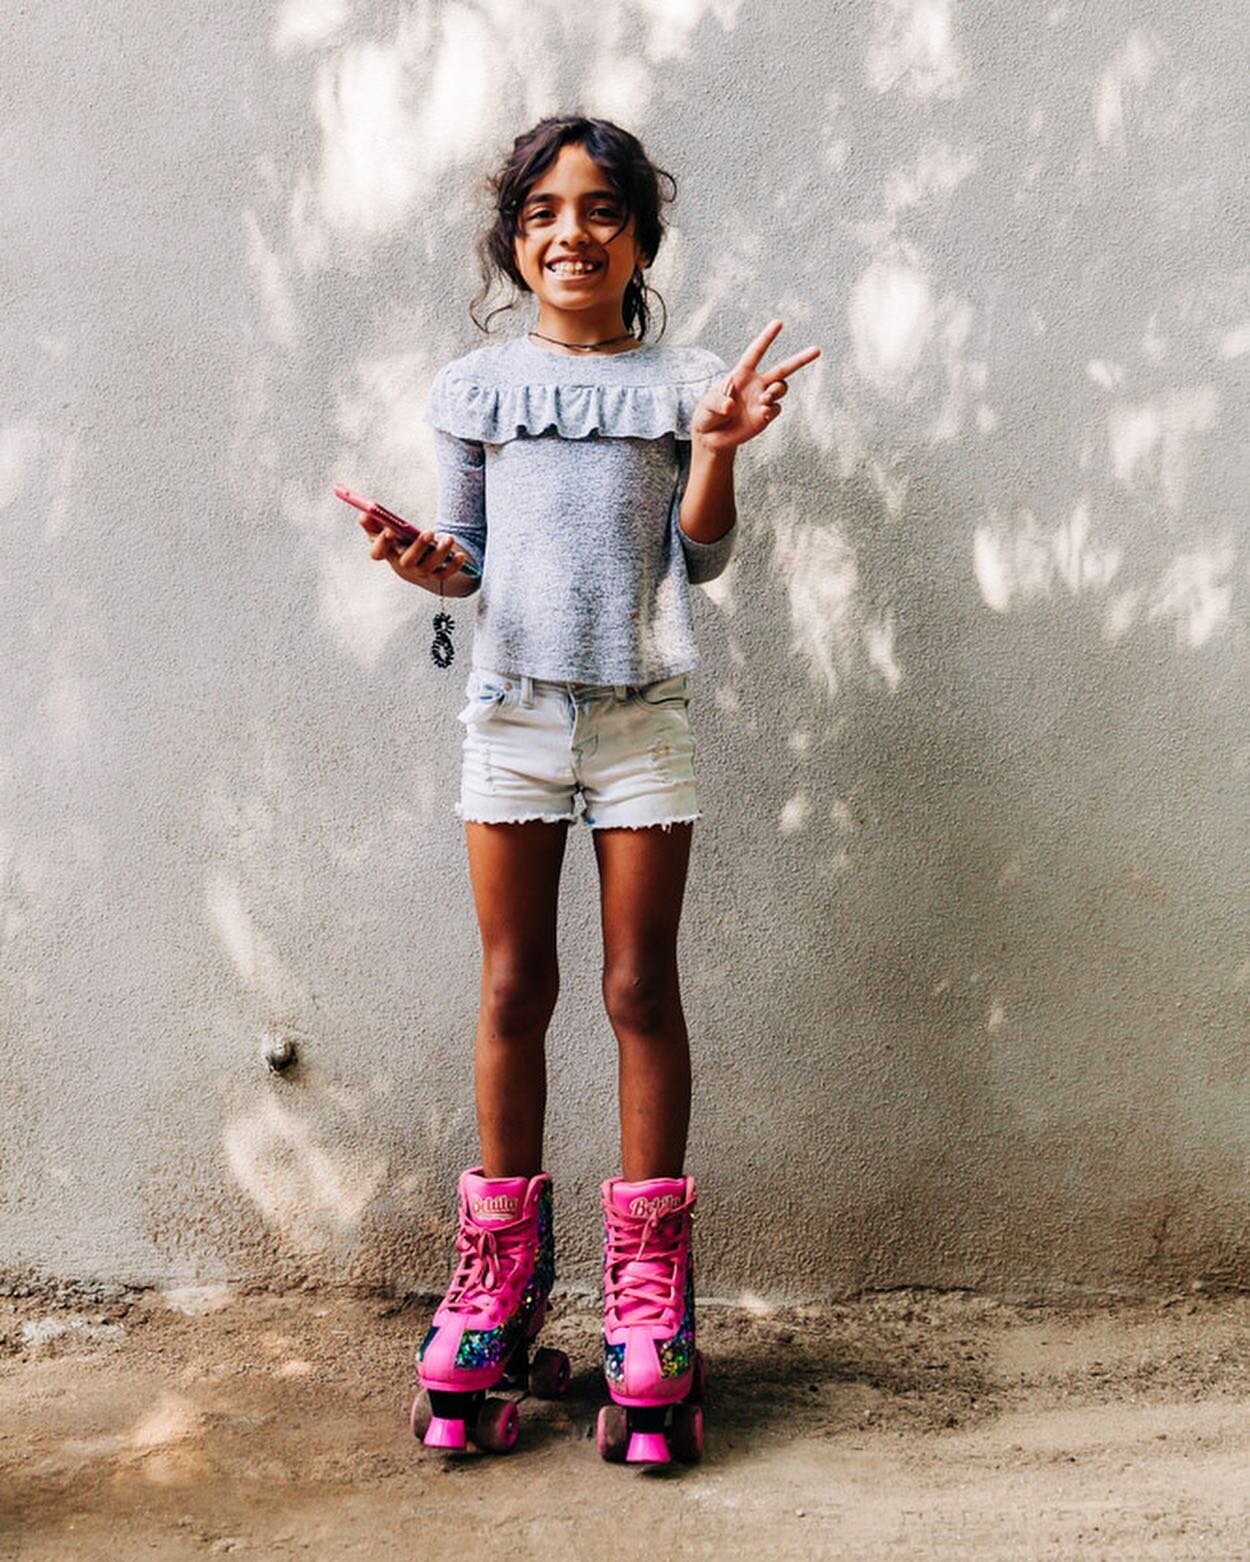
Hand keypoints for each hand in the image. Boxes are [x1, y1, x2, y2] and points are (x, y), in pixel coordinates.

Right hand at [361, 517, 470, 590]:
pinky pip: (445, 574)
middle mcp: (403, 566)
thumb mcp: (386, 533)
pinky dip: (454, 566)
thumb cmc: (399, 543)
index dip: (382, 543)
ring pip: (429, 567)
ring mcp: (420, 573)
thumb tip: (365, 513)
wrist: (418, 564)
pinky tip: (461, 556)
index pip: (378, 553)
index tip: (390, 530)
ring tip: (449, 538)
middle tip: (427, 532)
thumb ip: (374, 523)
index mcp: (388, 554)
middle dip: (417, 547)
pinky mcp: (436, 576)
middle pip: (407, 561)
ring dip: (440, 552)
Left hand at [690, 320, 820, 451]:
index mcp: (741, 373)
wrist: (712, 437)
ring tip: (765, 398)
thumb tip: (732, 406)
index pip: (756, 352)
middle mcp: (756, 384)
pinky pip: (776, 409)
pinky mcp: (765, 417)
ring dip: (777, 390)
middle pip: (782, 368)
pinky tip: (763, 413)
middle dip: (800, 359)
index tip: (779, 323)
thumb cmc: (707, 414)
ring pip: (781, 387)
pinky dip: (772, 409)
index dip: (767, 338)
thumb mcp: (706, 406)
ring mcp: (762, 400)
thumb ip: (717, 403)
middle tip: (817, 350)